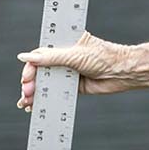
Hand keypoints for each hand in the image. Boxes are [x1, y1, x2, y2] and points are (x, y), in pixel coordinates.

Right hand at [16, 32, 133, 109]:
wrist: (122, 73)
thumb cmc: (103, 57)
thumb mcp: (74, 55)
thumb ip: (50, 57)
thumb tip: (26, 57)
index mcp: (63, 43)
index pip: (40, 53)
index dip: (31, 65)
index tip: (26, 77)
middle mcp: (63, 57)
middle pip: (40, 69)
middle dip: (30, 82)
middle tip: (27, 92)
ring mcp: (67, 72)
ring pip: (45, 82)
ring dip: (34, 92)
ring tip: (27, 102)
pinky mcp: (72, 86)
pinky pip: (54, 92)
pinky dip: (44, 99)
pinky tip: (34, 106)